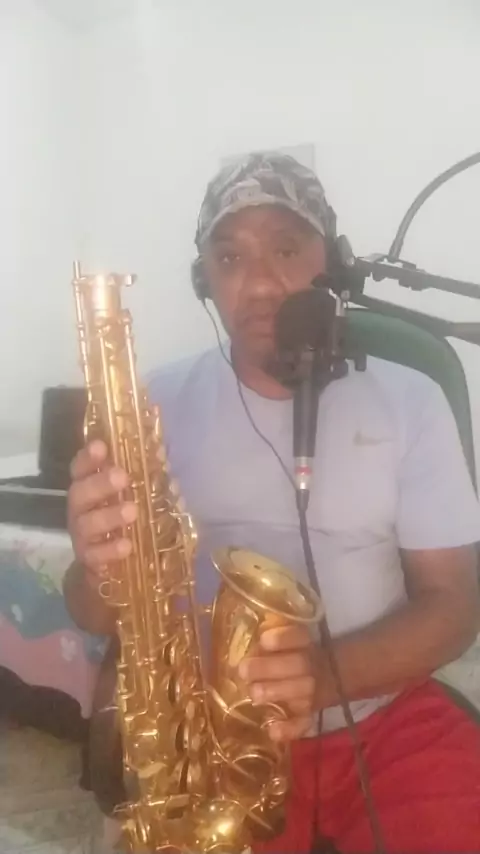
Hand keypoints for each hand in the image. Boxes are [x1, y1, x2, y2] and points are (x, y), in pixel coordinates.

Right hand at [67, 440, 136, 588]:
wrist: (107, 564)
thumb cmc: (120, 519)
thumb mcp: (132, 495)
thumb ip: (143, 476)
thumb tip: (160, 452)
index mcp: (87, 488)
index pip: (80, 469)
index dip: (87, 458)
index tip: (101, 446)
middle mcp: (80, 510)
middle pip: (80, 493)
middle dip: (99, 484)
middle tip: (121, 476)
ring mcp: (81, 536)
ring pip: (87, 524)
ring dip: (109, 516)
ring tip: (131, 510)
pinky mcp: (89, 561)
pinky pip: (95, 556)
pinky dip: (110, 550)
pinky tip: (127, 545)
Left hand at [238, 625, 317, 741]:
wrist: (321, 676)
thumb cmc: (285, 655)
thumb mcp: (280, 641)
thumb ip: (265, 641)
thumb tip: (242, 640)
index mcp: (304, 643)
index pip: (298, 636)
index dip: (282, 638)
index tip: (263, 640)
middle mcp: (312, 666)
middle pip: (298, 665)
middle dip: (269, 668)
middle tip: (244, 670)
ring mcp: (313, 692)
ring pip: (303, 693)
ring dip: (278, 693)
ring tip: (254, 695)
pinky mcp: (309, 715)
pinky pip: (304, 724)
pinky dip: (290, 729)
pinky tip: (273, 732)